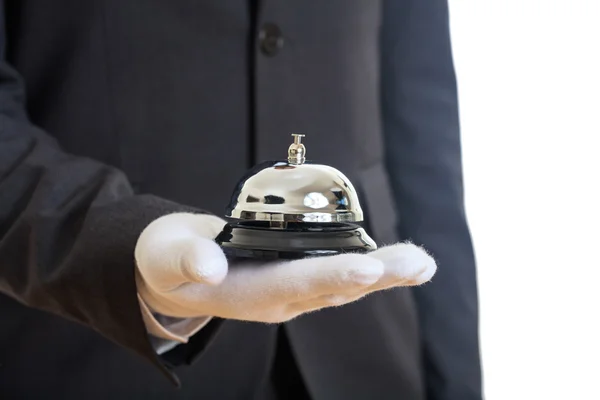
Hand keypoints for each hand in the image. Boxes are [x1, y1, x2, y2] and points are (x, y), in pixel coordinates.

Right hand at [135, 213, 436, 322]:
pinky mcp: (296, 281)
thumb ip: (186, 258)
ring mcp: (290, 293)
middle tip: (418, 264)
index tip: (367, 267)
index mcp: (246, 293)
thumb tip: (210, 265)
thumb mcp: (167, 256)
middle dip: (376, 276)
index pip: (293, 284)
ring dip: (384, 274)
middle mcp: (277, 299)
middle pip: (332, 287)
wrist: (175, 276)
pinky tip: (401, 261)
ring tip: (421, 262)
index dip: (330, 275)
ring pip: (342, 284)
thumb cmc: (168, 261)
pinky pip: (339, 276)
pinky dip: (371, 269)